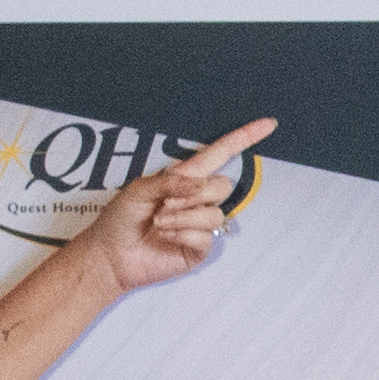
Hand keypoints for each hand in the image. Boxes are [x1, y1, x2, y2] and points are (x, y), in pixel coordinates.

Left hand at [80, 116, 274, 292]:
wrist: (111, 255)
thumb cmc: (121, 219)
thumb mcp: (141, 188)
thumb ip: (172, 181)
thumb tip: (198, 186)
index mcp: (186, 177)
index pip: (222, 153)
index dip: (245, 137)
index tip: (268, 124)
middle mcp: (197, 199)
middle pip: (223, 185)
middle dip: (193, 194)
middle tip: (163, 204)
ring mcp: (200, 224)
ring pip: (213, 212)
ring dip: (181, 217)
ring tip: (158, 222)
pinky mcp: (198, 248)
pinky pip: (205, 236)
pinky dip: (181, 234)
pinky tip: (164, 237)